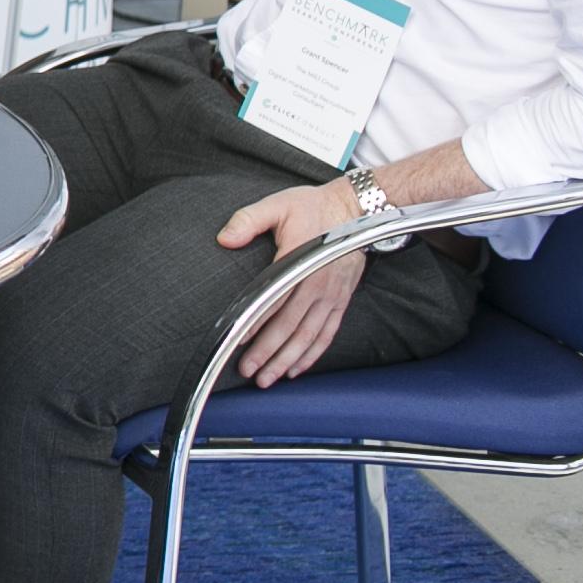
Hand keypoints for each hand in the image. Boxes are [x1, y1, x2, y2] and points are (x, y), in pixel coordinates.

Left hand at [217, 180, 368, 386]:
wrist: (358, 210)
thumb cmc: (313, 207)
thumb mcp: (277, 205)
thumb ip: (248, 220)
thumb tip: (224, 238)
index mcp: (300, 261)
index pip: (274, 299)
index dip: (255, 322)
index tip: (236, 341)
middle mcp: (319, 284)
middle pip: (291, 327)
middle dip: (268, 352)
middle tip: (248, 371)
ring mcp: (332, 296)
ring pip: (309, 337)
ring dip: (288, 360)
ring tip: (268, 378)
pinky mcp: (340, 301)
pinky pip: (327, 334)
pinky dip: (312, 354)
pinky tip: (296, 368)